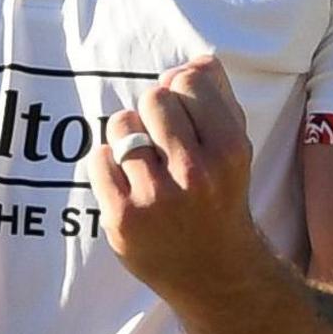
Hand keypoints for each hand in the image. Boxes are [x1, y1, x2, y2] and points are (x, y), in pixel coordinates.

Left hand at [92, 53, 263, 300]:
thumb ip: (217, 98)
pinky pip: (97, 159)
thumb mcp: (234, 148)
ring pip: (121, 124)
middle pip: (153, 98)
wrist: (214, 273)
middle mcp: (196, 174)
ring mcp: (157, 197)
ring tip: (144, 163)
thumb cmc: (221, 198)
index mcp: (230, 150)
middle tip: (164, 145)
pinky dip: (107, 165)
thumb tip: (193, 61)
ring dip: (128, 137)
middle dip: (155, 114)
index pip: (189, 81)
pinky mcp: (123, 218)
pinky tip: (127, 183)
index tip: (187, 119)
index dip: (182, 93)